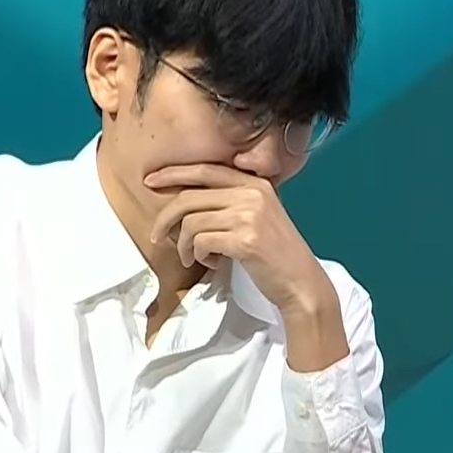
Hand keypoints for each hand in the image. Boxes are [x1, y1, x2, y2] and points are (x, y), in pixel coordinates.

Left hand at [145, 164, 331, 314]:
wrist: (301, 282)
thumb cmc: (275, 254)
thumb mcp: (258, 217)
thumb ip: (230, 203)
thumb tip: (184, 204)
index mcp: (255, 184)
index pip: (206, 170)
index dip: (174, 173)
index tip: (150, 181)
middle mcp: (253, 194)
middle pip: (190, 197)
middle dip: (165, 218)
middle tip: (157, 236)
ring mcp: (250, 216)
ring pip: (192, 222)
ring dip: (183, 245)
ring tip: (192, 258)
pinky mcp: (246, 240)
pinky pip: (201, 242)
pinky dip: (198, 255)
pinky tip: (210, 263)